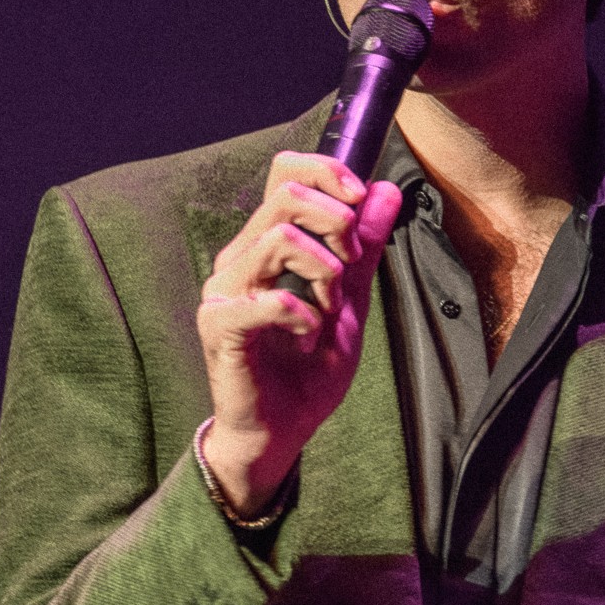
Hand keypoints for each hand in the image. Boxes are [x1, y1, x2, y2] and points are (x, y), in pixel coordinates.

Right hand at [197, 153, 403, 515]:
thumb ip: (365, 249)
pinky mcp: (219, 325)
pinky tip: (308, 337)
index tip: (362, 201)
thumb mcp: (350, 302)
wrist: (280, 433)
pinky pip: (268, 298)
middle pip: (286, 196)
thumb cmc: (306, 373)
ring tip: (328, 311)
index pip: (285, 173)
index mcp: (266, 245)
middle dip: (338, 225)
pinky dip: (303, 316)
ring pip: (281, 239)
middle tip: (350, 269)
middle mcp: (240, 259)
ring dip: (325, 273)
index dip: (327, 172)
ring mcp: (224, 291)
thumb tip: (385, 191)